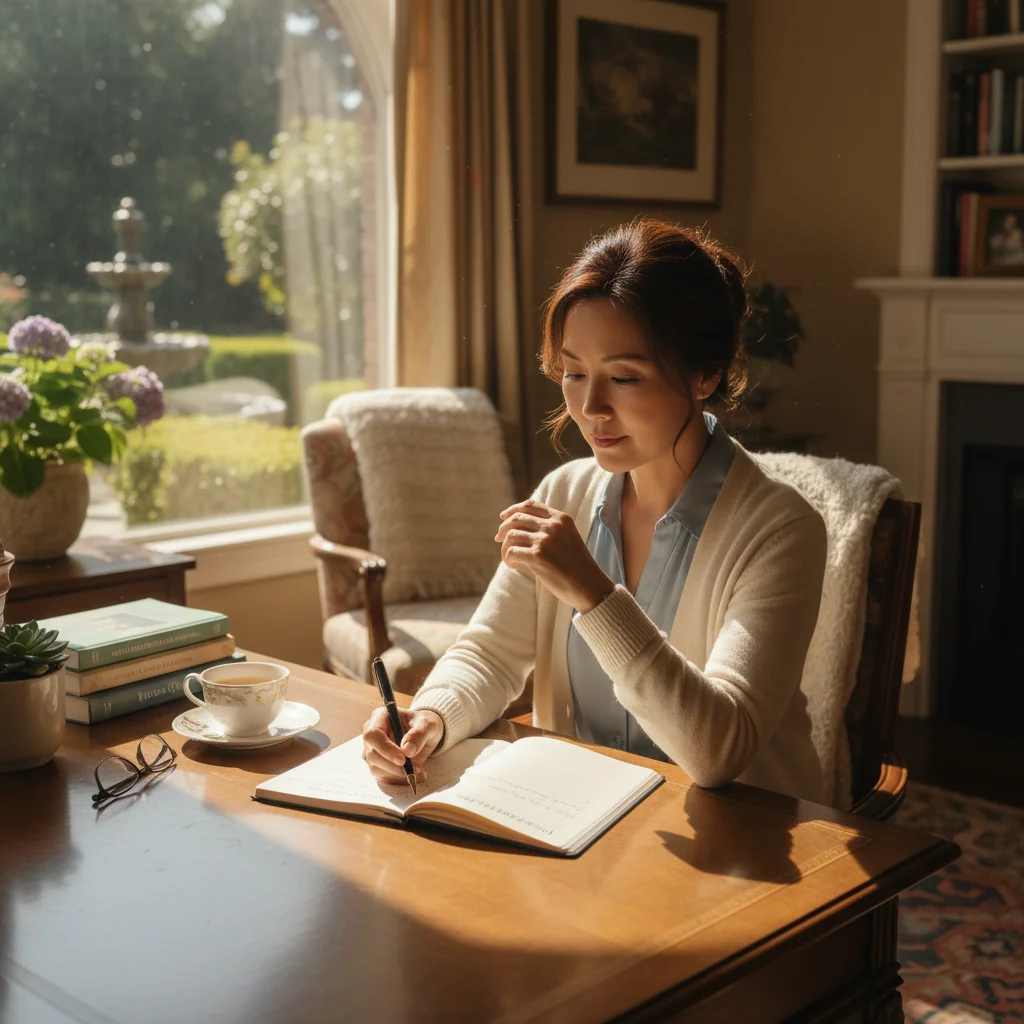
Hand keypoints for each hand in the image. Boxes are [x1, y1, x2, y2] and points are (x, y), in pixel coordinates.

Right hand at [361, 707, 444, 785]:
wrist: (425, 733)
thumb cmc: (424, 724)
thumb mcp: (427, 724)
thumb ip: (418, 734)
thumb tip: (407, 751)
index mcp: (380, 717)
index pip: (373, 734)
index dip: (385, 749)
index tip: (403, 759)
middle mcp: (371, 733)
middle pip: (372, 754)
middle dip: (393, 766)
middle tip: (414, 769)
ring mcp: (372, 749)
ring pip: (375, 767)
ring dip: (397, 774)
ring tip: (419, 772)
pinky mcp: (377, 763)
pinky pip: (382, 775)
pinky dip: (398, 778)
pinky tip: (414, 775)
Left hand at [495, 499, 613, 611]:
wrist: (589, 586)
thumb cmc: (576, 566)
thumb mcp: (567, 538)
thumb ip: (549, 529)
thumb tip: (517, 528)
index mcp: (561, 518)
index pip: (530, 505)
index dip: (513, 510)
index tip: (503, 517)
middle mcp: (553, 525)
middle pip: (517, 518)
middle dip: (504, 529)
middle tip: (498, 539)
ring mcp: (545, 540)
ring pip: (511, 535)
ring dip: (505, 548)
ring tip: (510, 559)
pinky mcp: (538, 556)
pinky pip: (512, 552)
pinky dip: (508, 558)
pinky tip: (514, 566)